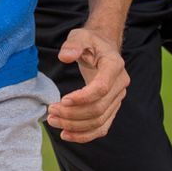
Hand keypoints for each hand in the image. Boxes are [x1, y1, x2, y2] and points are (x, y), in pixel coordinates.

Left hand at [46, 26, 127, 142]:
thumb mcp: (80, 36)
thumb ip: (73, 44)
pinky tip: (67, 135)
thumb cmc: (90, 42)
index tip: (62, 100)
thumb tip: (65, 57)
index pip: (102, 88)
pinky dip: (85, 135)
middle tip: (51, 112)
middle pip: (99, 108)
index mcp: (114, 66)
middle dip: (73, 114)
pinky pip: (101, 127)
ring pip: (99, 121)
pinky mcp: (112, 108)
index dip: (82, 98)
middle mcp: (120, 84)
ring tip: (53, 122)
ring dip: (75, 126)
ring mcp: (118, 99)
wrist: (103, 48)